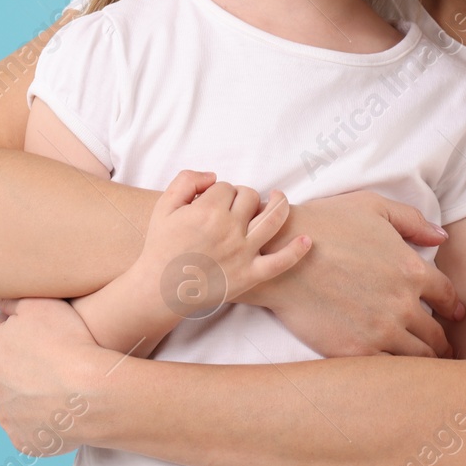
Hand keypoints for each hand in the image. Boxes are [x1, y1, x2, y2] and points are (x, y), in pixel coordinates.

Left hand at [0, 296, 110, 456]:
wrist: (91, 392)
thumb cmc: (68, 342)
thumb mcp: (39, 303)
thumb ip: (11, 298)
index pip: (4, 334)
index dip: (29, 330)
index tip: (51, 332)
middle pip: (10, 370)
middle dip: (29, 365)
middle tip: (61, 358)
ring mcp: (8, 418)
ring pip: (21, 401)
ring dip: (37, 394)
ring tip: (68, 386)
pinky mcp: (26, 442)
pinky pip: (35, 429)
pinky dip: (47, 420)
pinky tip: (67, 410)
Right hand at [138, 170, 312, 313]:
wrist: (159, 288)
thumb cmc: (160, 246)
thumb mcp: (164, 206)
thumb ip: (186, 181)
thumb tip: (214, 176)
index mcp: (208, 210)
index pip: (227, 188)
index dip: (221, 191)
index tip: (213, 201)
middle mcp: (229, 229)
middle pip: (250, 197)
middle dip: (244, 196)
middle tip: (236, 205)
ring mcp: (243, 252)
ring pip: (272, 219)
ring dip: (280, 205)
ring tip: (279, 199)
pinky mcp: (250, 275)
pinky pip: (280, 262)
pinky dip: (296, 251)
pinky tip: (306, 240)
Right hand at [240, 189, 459, 358]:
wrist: (278, 255)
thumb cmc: (324, 224)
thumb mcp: (373, 207)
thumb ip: (412, 221)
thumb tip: (442, 236)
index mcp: (411, 269)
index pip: (446, 295)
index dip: (452, 307)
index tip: (453, 315)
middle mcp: (402, 304)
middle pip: (436, 333)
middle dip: (443, 341)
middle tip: (444, 349)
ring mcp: (380, 331)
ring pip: (418, 357)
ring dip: (425, 361)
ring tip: (425, 367)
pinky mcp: (354, 352)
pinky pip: (388, 371)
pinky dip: (396, 374)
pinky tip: (394, 374)